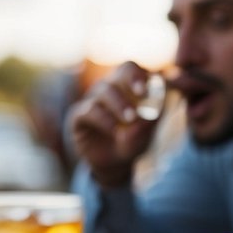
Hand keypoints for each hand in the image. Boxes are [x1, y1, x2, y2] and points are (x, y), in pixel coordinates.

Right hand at [67, 62, 159, 187]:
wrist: (113, 164)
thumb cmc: (133, 141)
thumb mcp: (145, 133)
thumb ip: (151, 120)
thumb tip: (154, 109)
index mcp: (129, 86)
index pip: (133, 69)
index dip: (141, 74)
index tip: (149, 88)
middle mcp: (111, 87)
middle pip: (121, 72)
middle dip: (132, 80)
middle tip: (142, 94)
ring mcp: (94, 99)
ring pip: (106, 91)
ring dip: (120, 103)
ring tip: (131, 119)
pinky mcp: (79, 115)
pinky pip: (90, 110)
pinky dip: (104, 119)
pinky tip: (114, 130)